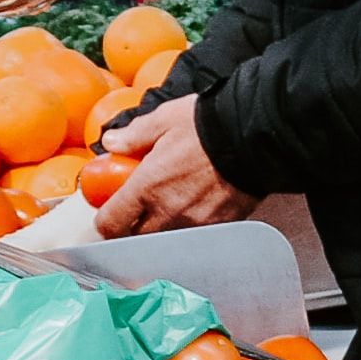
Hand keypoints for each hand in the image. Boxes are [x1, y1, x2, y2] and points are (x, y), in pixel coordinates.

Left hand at [93, 96, 249, 235]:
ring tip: (171, 204)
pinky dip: (190, 225)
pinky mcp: (219, 226)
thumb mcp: (164, 120)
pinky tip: (197, 205)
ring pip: (166, 239)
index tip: (109, 210)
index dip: (105, 221)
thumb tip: (111, 142)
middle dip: (133, 226)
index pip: (111, 223)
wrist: (255, 136)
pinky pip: (195, 234)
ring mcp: (195, 223)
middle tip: (139, 207)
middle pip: (137, 238)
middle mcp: (167, 212)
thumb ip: (133, 135)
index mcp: (146, 187)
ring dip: (162, 227)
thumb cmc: (208, 125)